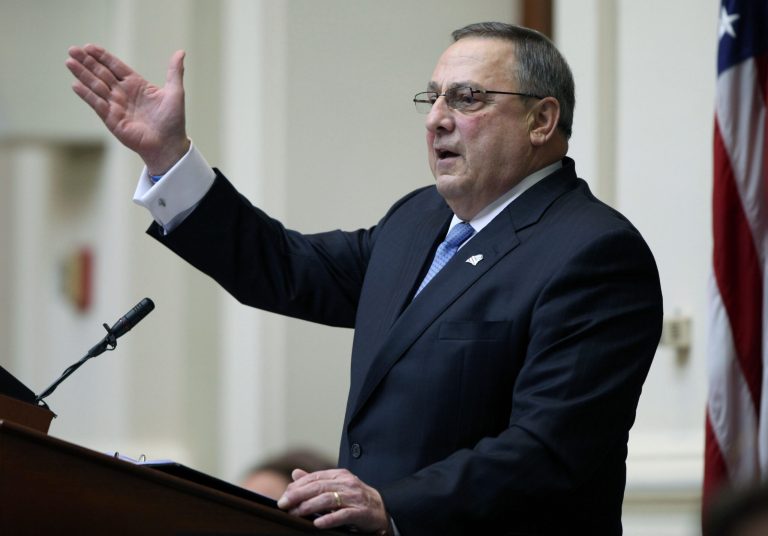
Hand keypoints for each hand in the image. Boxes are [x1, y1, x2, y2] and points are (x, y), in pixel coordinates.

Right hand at [65, 44, 189, 173]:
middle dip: (87, 61)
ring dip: (82, 74)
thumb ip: (174, 72)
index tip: (89, 46)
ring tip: (69, 61)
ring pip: (96, 86)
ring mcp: (116, 106)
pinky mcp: (112, 119)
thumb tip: (180, 52)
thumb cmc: (173, 121)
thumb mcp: (175, 92)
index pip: (115, 66)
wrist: (169, 145)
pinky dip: (87, 95)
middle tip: (73, 49)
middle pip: (101, 73)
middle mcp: (123, 94)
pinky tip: (76, 84)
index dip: (102, 56)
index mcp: (137, 85)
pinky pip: (97, 104)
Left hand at [277, 468, 391, 534]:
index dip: (297, 486)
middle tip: (283, 504)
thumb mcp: (336, 486)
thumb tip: (295, 474)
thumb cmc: (356, 498)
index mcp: (339, 475)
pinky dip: (329, 519)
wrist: (383, 509)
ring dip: (309, 507)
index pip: (314, 477)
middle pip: (318, 487)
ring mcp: (354, 497)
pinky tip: (317, 523)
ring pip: (328, 499)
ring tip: (296, 513)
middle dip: (298, 495)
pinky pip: (343, 514)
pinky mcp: (361, 512)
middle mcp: (347, 483)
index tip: (284, 496)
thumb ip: (316, 481)